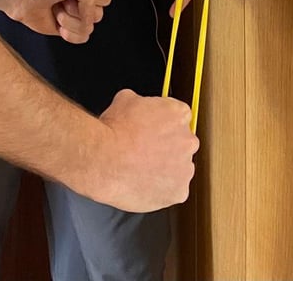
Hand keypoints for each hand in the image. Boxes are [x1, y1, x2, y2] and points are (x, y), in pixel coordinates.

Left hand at [10, 0, 110, 43]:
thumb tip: (92, 18)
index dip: (93, 0)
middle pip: (98, 15)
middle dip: (78, 10)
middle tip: (63, 0)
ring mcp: (77, 15)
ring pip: (89, 28)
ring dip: (70, 21)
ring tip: (57, 10)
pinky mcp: (69, 29)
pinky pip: (82, 38)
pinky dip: (69, 33)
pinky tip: (58, 25)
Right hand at [96, 89, 197, 210]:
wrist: (106, 160)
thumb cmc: (114, 132)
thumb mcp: (125, 99)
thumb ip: (141, 102)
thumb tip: (137, 105)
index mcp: (178, 114)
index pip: (179, 115)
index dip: (163, 122)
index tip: (153, 129)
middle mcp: (187, 141)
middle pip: (182, 143)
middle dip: (167, 146)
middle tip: (145, 150)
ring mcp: (185, 169)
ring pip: (179, 169)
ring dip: (165, 168)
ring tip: (141, 169)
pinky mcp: (178, 193)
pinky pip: (174, 191)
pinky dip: (161, 189)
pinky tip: (143, 183)